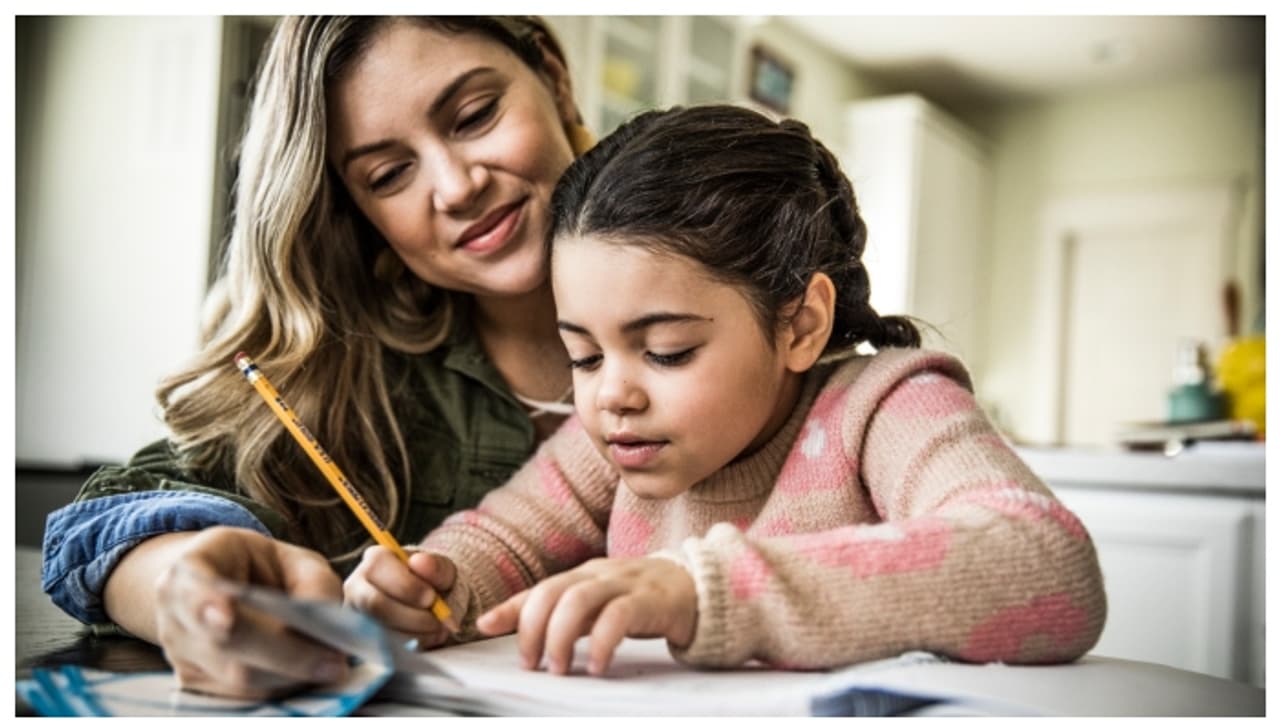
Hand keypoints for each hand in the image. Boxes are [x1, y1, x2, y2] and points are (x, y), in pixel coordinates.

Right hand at [147, 527, 348, 698]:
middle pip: (225, 645)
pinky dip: (281, 688)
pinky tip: (306, 675)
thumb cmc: (264, 569)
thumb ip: (315, 585)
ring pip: (237, 679)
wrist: (226, 586)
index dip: (207, 605)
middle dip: (285, 656)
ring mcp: (180, 656)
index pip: (193, 590)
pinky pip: (242, 698)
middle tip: (334, 663)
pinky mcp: (195, 687)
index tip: (226, 620)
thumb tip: (329, 628)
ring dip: (290, 677)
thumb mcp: (294, 559)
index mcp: (191, 569)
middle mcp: (175, 615)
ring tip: (329, 666)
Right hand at [343, 546, 456, 648]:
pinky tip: (426, 640)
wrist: (429, 604)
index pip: (378, 569)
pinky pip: (379, 648)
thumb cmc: (432, 582)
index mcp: (375, 559)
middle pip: (374, 603)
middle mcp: (357, 585)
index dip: (407, 586)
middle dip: (411, 616)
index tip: (432, 598)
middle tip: (437, 621)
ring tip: (437, 631)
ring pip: (376, 629)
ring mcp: (354, 613)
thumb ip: (436, 566)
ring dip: (413, 634)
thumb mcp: (442, 570)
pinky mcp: (359, 638)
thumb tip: (420, 562)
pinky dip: (408, 647)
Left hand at [476, 557, 696, 675]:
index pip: (539, 588)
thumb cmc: (640, 599)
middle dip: (533, 627)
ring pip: (579, 599)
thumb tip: (509, 632)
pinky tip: (598, 665)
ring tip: (559, 668)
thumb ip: (560, 615)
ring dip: (561, 636)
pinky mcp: (649, 599)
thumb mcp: (596, 605)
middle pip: (552, 591)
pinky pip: (619, 616)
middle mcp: (598, 574)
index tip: (484, 626)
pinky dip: (602, 642)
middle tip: (531, 662)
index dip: (510, 607)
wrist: (697, 586)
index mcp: (582, 575)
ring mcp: (624, 583)